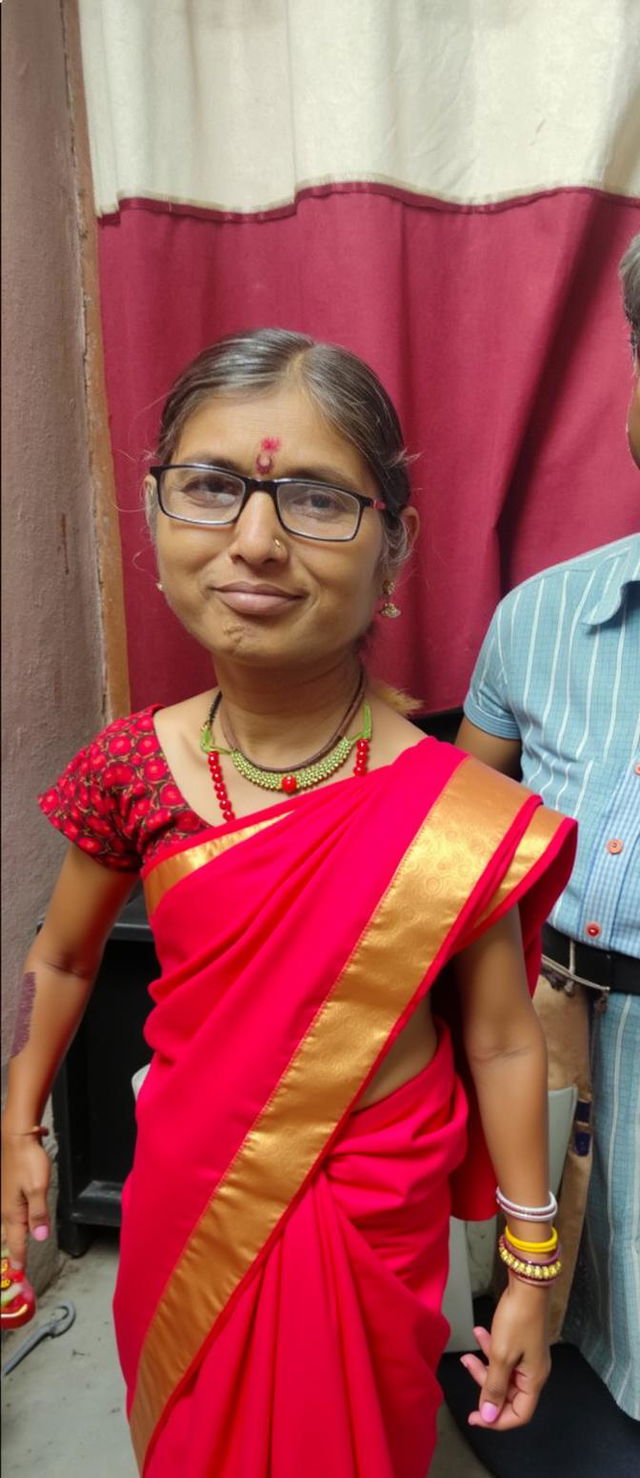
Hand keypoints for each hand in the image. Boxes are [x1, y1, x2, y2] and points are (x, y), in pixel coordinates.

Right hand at [1, 1135, 50, 1268]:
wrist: (17, 1138)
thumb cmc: (28, 1162)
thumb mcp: (38, 1187)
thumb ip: (39, 1213)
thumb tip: (38, 1237)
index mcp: (13, 1212)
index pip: (17, 1242)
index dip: (20, 1259)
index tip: (20, 1276)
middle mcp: (6, 1209)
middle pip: (10, 1237)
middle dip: (13, 1253)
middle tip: (16, 1270)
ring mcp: (5, 1200)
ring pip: (8, 1227)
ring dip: (12, 1241)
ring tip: (15, 1254)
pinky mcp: (8, 1192)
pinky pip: (9, 1216)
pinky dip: (12, 1228)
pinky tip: (15, 1227)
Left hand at [460, 1281, 550, 1429]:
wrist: (527, 1284)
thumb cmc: (516, 1320)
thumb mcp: (501, 1356)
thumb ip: (494, 1387)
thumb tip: (489, 1416)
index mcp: (533, 1380)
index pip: (519, 1415)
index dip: (497, 1420)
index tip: (474, 1416)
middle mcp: (533, 1372)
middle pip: (508, 1394)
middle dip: (485, 1384)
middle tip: (467, 1366)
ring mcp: (528, 1357)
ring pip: (503, 1373)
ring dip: (484, 1364)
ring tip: (468, 1352)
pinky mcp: (521, 1342)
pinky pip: (504, 1355)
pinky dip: (490, 1349)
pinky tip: (479, 1333)